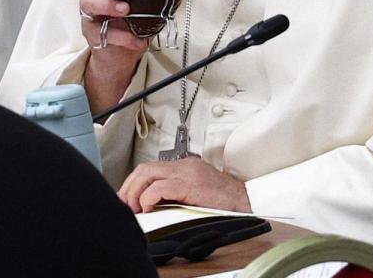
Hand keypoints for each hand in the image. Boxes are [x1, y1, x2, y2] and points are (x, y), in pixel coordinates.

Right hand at [80, 0, 148, 112]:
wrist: (125, 51)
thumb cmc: (135, 21)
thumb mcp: (152, 4)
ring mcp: (92, 12)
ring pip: (88, 2)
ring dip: (107, 5)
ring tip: (125, 10)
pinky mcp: (91, 31)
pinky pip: (101, 31)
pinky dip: (120, 36)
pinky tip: (135, 40)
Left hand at [118, 157, 252, 213]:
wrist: (248, 201)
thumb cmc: (226, 201)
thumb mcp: (197, 193)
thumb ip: (177, 193)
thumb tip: (153, 205)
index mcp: (185, 167)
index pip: (150, 168)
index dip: (134, 183)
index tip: (127, 197)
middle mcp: (184, 166)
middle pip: (144, 169)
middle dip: (129, 187)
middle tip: (125, 203)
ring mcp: (186, 173)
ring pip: (148, 174)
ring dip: (135, 192)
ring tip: (134, 207)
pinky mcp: (189, 184)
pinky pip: (160, 187)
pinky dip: (148, 197)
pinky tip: (148, 207)